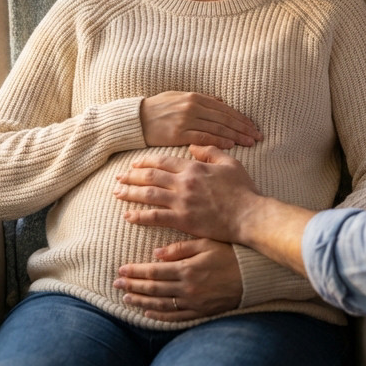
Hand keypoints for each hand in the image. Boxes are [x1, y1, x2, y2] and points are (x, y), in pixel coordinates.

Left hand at [113, 238, 241, 320]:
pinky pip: (176, 317)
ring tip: (126, 299)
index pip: (154, 272)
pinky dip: (160, 316)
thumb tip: (156, 253)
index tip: (121, 270)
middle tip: (116, 285)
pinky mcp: (200, 312)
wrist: (254, 275)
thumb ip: (180, 248)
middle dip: (132, 287)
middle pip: (153, 289)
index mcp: (187, 268)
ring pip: (161, 305)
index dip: (135, 272)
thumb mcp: (206, 243)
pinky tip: (148, 313)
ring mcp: (194, 302)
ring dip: (141, 302)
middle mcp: (188, 288)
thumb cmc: (230, 254)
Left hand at [114, 145, 260, 242]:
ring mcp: (182, 202)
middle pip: (150, 176)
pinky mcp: (183, 221)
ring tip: (117, 193)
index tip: (134, 163)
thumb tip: (193, 145)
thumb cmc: (242, 190)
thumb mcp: (229, 163)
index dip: (145, 161)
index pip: (163, 161)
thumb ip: (210, 151)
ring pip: (148, 195)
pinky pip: (155, 217)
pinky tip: (128, 216)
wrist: (249, 215)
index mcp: (193, 167)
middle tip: (118, 177)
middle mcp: (184, 183)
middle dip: (131, 176)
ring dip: (130, 193)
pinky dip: (139, 216)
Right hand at [140, 92, 260, 149]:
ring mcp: (186, 120)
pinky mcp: (178, 133)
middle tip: (258, 136)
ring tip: (249, 142)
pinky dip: (218, 140)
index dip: (240, 118)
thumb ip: (201, 99)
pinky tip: (230, 145)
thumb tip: (220, 100)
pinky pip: (203, 137)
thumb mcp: (179, 97)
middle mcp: (193, 107)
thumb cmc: (158, 108)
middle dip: (243, 127)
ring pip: (217, 128)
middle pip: (225, 118)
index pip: (224, 108)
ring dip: (236, 135)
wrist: (136, 119)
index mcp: (195, 97)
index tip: (252, 126)